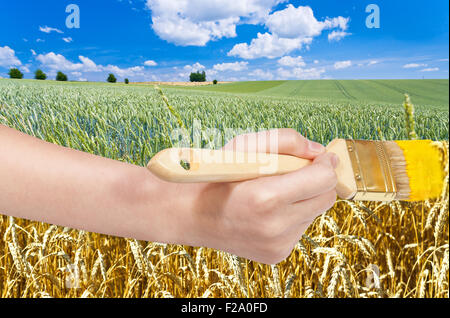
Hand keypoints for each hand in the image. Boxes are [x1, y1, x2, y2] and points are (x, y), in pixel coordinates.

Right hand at [183, 129, 338, 263]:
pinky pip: (300, 228)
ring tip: (273, 194)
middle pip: (326, 198)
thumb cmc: (217, 176)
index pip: (324, 180)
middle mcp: (275, 227)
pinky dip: (291, 216)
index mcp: (266, 197)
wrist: (192, 214)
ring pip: (314, 213)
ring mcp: (278, 245)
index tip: (320, 158)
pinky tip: (268, 212)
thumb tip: (320, 152)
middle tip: (297, 173)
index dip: (326, 164)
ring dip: (303, 199)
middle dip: (317, 182)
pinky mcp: (277, 254)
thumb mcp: (245, 146)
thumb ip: (286, 141)